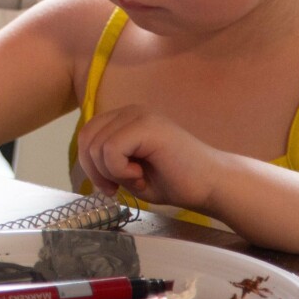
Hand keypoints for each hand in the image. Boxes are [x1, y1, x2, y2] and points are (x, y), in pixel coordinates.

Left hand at [75, 104, 221, 210]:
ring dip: (112, 173)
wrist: (211, 185)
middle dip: (96, 171)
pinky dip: (120, 171)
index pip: (86, 135)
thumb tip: (86, 161)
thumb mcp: (129, 172)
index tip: (110, 186)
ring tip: (138, 178)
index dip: (90, 165)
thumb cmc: (175, 181)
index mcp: (124, 119)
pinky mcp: (147, 126)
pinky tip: (141, 175)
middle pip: (86, 139)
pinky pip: (111, 150)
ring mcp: (139, 115)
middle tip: (119, 187)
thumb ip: (107, 161)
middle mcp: (130, 111)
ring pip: (96, 146)